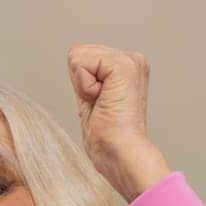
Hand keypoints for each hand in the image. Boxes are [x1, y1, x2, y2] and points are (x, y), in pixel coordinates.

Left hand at [65, 44, 170, 201]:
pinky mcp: (124, 65)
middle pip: (78, 53)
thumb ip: (86, 78)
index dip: (80, 85)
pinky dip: (84, 88)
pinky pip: (81, 63)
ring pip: (78, 56)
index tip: (99, 105)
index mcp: (127, 67)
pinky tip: (103, 101)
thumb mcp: (91, 101)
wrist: (122, 153)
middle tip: (100, 106)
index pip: (82, 57)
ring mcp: (131, 60)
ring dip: (83, 87)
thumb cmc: (108, 138)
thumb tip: (73, 56)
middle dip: (80, 84)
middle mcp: (133, 59)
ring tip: (103, 104)